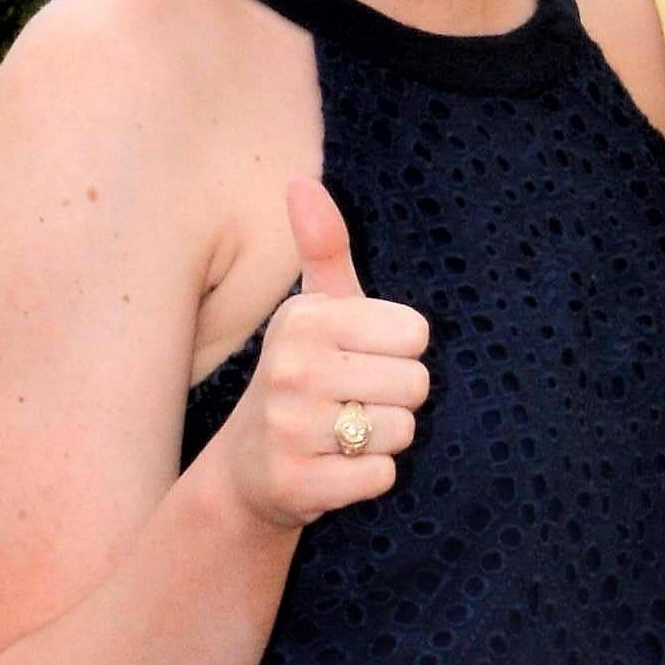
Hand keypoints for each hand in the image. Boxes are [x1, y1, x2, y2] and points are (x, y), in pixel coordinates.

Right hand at [217, 178, 434, 536]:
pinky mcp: (295, 483)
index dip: (400, 353)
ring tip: (342, 436)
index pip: (416, 334)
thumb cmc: (301, 378)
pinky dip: (369, 479)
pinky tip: (334, 470)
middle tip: (353, 403)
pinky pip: (381, 477)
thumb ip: (322, 248)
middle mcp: (291, 368)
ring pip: (401, 431)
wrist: (248, 471)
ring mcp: (288, 428)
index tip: (361, 360)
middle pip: (416, 384)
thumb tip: (298, 181)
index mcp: (306, 319)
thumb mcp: (314, 312)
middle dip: (396, 399)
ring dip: (383, 440)